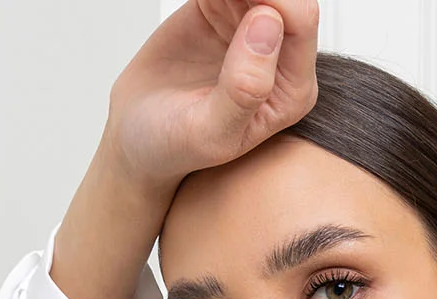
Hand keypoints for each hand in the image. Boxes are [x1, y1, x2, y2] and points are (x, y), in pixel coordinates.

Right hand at [103, 0, 319, 190]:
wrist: (136, 137)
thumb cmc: (173, 146)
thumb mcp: (210, 133)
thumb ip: (245, 88)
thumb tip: (268, 23)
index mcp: (290, 91)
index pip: (300, 22)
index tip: (233, 2)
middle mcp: (279, 58)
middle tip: (211, 2)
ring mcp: (251, 30)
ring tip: (204, 6)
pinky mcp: (222, 9)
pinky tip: (199, 3)